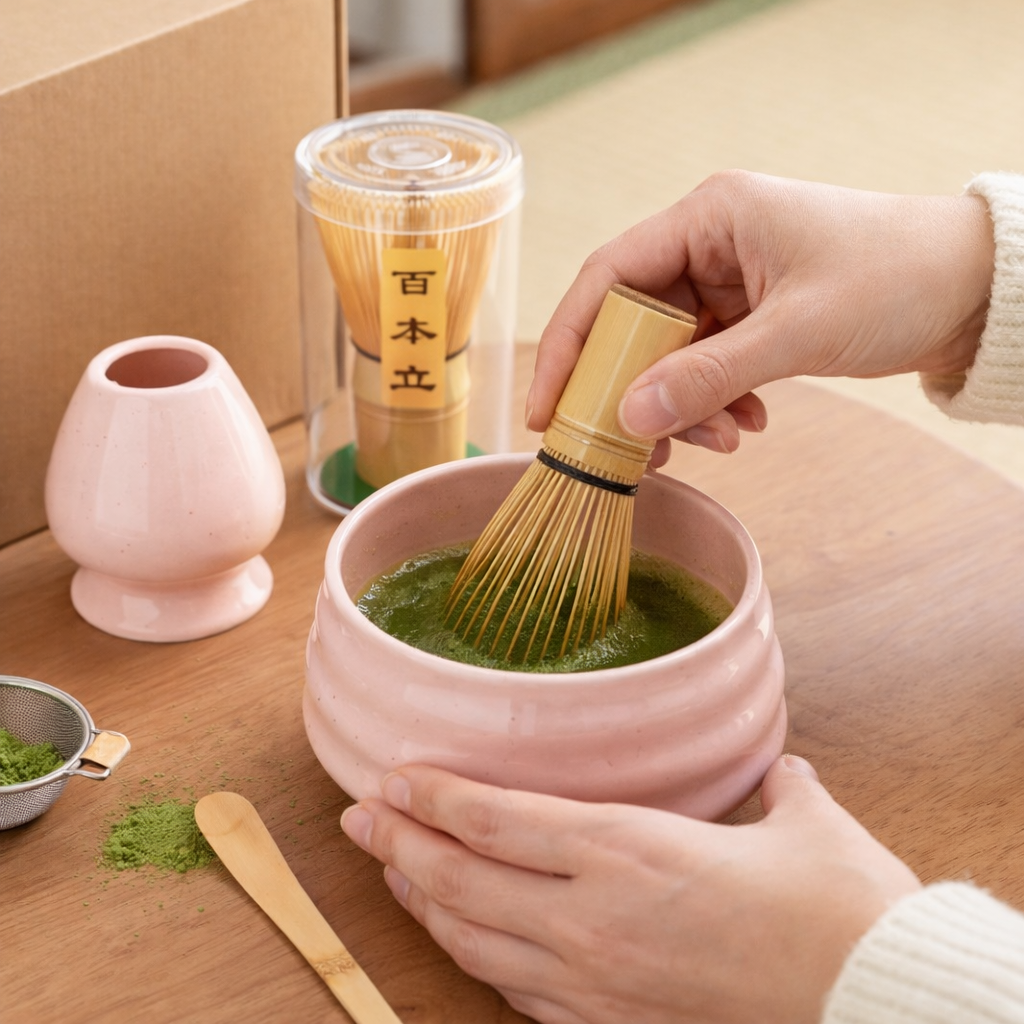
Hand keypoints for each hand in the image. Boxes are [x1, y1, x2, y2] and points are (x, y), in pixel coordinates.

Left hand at [340, 756, 920, 1023]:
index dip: (432, 797)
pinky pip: (517, 993)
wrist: (876, 1008)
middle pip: (461, 879)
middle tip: (357, 819)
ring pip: (475, 941)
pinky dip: (475, 960)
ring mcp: (595, 981)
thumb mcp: (806, 825)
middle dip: (399, 845)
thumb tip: (782, 772)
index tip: (391, 778)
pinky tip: (461, 942)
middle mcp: (593, 914)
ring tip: (390, 873)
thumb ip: (778, 790)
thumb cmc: (842, 912)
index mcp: (629, 847)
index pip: (495, 818)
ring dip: (423, 903)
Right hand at [528, 170, 994, 462]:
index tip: (546, 410)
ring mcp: (729, 283)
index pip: (608, 278)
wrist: (973, 290)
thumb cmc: (894, 279)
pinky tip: (752, 424)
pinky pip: (707, 367)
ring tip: (724, 441)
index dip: (569, 344)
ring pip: (670, 355)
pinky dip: (717, 404)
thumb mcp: (793, 332)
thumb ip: (707, 377)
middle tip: (632, 449)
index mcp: (708, 217)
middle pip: (632, 324)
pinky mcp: (750, 317)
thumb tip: (630, 421)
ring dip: (685, 407)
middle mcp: (709, 245)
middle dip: (634, 391)